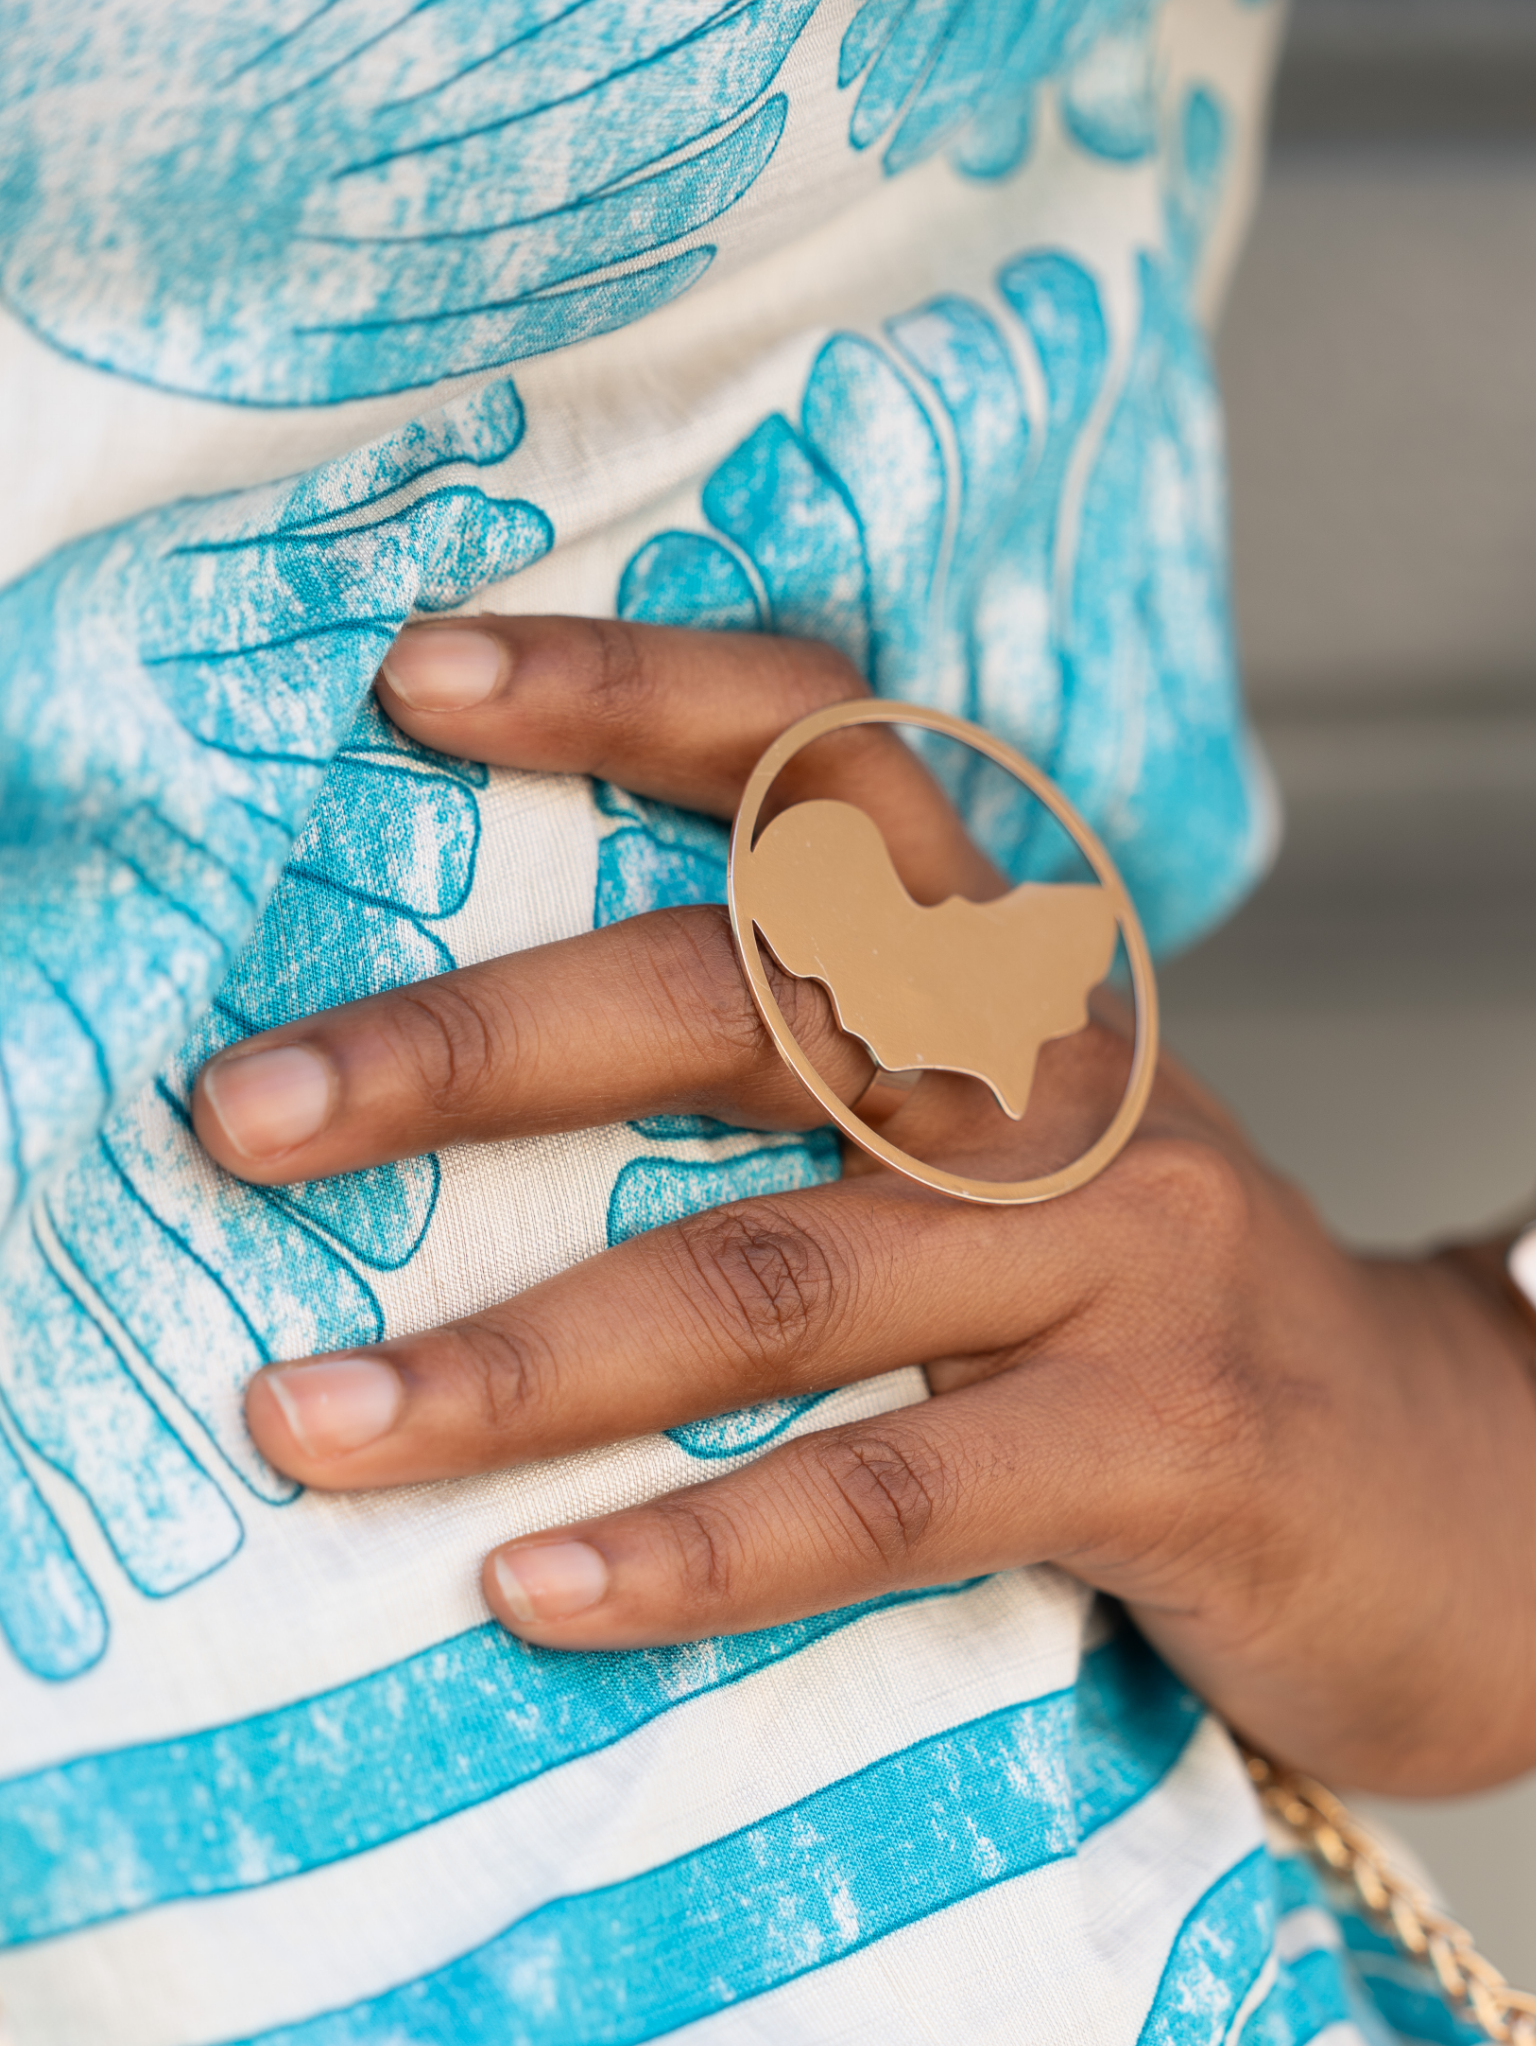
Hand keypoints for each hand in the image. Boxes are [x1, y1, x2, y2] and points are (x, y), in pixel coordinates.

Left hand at [192, 614, 1535, 1796]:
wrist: (1447, 1481)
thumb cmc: (1153, 1311)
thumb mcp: (1013, 1150)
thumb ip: (829, 1095)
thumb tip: (489, 1098)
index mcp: (1004, 970)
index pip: (822, 758)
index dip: (624, 693)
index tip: (411, 681)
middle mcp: (1055, 1074)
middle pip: (743, 1000)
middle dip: (473, 1051)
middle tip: (247, 1114)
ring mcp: (1125, 1250)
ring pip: (780, 1272)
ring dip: (521, 1355)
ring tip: (317, 1419)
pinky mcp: (1170, 1440)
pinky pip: (894, 1492)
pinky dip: (699, 1549)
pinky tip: (537, 1590)